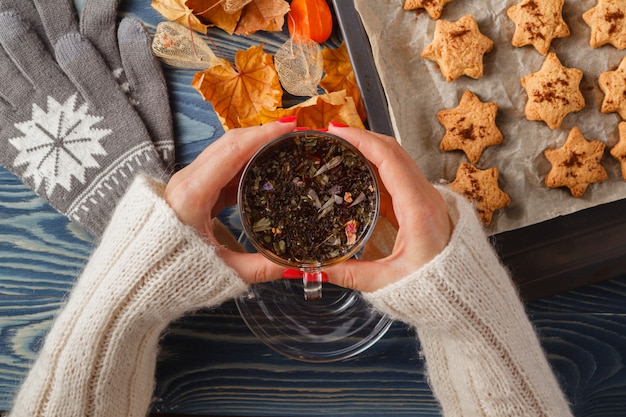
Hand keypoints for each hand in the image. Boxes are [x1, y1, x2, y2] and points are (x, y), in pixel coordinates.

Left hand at [164, 120, 296, 283]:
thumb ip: (260, 268)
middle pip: (229, 143)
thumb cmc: (173, 273)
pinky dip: (245, 163)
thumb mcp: (223, 272)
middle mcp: (188, 180)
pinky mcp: (192, 189)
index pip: (232, 151)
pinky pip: (222, 168)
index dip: (263, 135)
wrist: (139, 276)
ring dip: (255, 146)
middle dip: (263, 134)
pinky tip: (266, 167)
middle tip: (294, 133)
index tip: (290, 126)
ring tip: (285, 146)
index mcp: (193, 194)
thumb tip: (294, 265)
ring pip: (225, 152)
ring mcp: (188, 182)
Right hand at [325, 126, 452, 292]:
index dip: (362, 140)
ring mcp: (425, 198)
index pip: (390, 159)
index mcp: (420, 210)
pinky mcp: (420, 205)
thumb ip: (349, 274)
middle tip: (330, 136)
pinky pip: (396, 176)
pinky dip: (374, 166)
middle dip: (361, 138)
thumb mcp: (386, 283)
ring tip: (339, 148)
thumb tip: (315, 267)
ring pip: (395, 160)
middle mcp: (426, 197)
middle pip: (393, 151)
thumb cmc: (435, 289)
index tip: (337, 132)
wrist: (461, 295)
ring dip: (368, 149)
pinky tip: (355, 170)